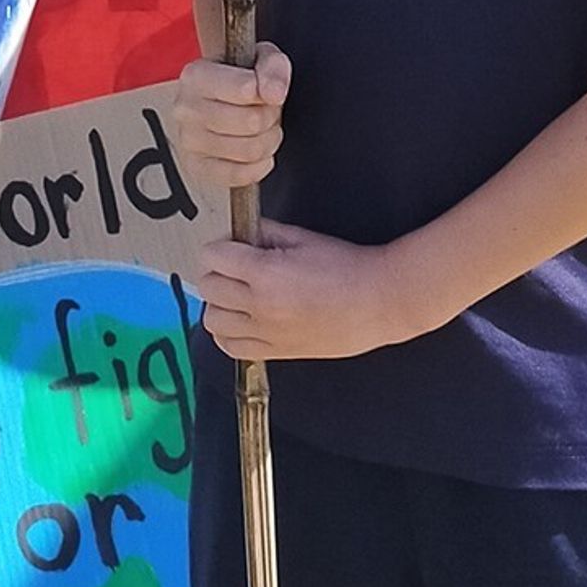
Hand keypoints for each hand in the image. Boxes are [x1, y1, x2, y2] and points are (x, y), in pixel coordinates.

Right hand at [170, 43, 291, 190]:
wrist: (222, 101)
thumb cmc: (241, 79)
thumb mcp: (261, 59)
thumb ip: (272, 67)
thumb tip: (273, 93)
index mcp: (196, 76)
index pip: (246, 89)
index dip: (267, 91)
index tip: (264, 89)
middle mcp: (185, 108)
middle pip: (251, 122)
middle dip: (270, 117)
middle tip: (267, 111)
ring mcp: (188, 141)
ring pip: (249, 150)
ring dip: (268, 141)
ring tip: (262, 130)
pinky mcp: (197, 168)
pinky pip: (239, 175)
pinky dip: (258, 166)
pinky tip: (257, 153)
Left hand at [194, 219, 450, 361]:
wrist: (379, 302)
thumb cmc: (346, 267)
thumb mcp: (303, 238)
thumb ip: (265, 233)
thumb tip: (240, 234)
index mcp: (266, 273)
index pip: (213, 256)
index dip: (220, 246)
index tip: (232, 245)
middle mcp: (260, 306)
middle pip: (207, 287)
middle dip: (217, 272)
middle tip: (234, 267)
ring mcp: (267, 333)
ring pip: (213, 321)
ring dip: (219, 304)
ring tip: (237, 295)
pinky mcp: (277, 353)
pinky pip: (231, 348)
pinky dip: (228, 333)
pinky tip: (242, 320)